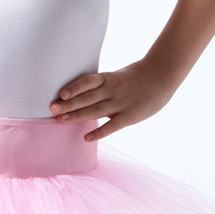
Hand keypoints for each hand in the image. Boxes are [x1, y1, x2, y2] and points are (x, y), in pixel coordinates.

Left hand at [49, 60, 176, 141]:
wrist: (161, 76)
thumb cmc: (135, 78)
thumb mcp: (116, 77)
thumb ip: (99, 86)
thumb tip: (78, 96)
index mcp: (107, 79)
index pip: (88, 81)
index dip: (74, 87)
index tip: (60, 94)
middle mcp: (112, 90)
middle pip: (87, 97)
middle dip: (69, 104)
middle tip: (52, 109)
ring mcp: (121, 103)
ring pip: (96, 110)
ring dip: (78, 116)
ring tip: (61, 120)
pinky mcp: (130, 116)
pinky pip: (112, 125)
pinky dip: (99, 132)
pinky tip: (87, 137)